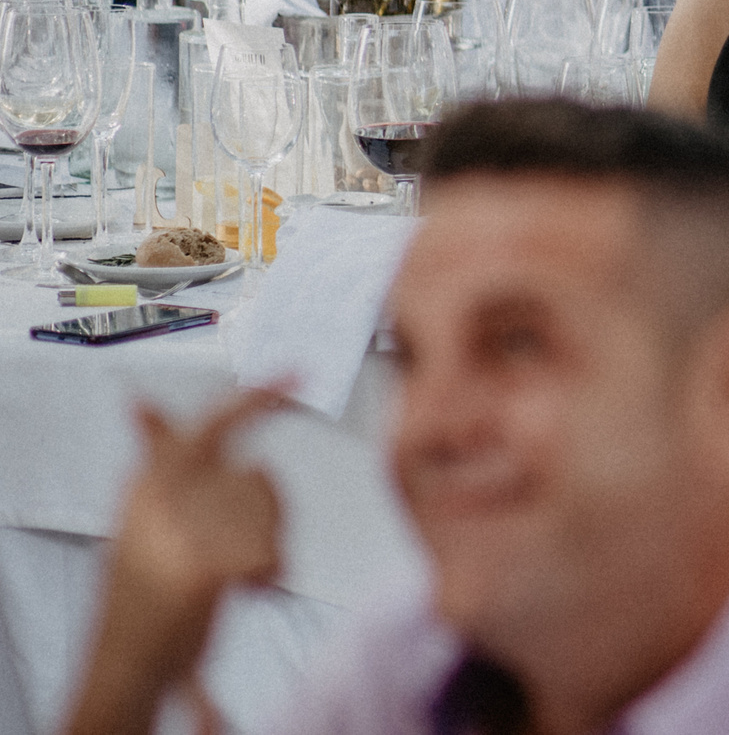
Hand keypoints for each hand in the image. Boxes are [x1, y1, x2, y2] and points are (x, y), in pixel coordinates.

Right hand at [69, 391, 286, 732]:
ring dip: (267, 545)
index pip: (209, 425)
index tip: (295, 372)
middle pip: (256, 477)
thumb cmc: (142, 594)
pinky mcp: (200, 569)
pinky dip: (268, 573)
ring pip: (270, 514)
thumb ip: (152, 459)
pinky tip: (245, 590)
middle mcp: (160, 499)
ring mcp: (179, 532)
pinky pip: (269, 553)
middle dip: (269, 511)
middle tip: (252, 547)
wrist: (122, 666)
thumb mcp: (142, 520)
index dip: (257, 397)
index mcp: (146, 483)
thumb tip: (140, 403)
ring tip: (233, 577)